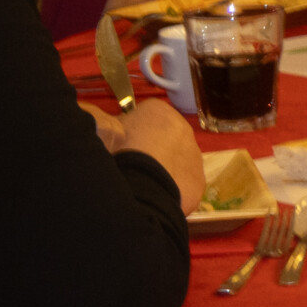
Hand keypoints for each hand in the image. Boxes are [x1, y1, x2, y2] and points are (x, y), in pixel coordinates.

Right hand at [98, 97, 210, 213]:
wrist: (141, 183)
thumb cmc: (120, 152)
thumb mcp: (107, 130)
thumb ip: (113, 125)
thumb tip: (112, 129)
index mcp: (159, 111)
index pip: (147, 117)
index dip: (134, 132)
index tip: (124, 145)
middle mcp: (183, 128)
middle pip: (167, 139)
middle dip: (154, 150)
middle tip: (135, 165)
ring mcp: (194, 155)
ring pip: (178, 161)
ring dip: (165, 169)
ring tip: (145, 183)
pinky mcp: (198, 180)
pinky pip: (184, 183)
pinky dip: (173, 189)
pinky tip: (157, 196)